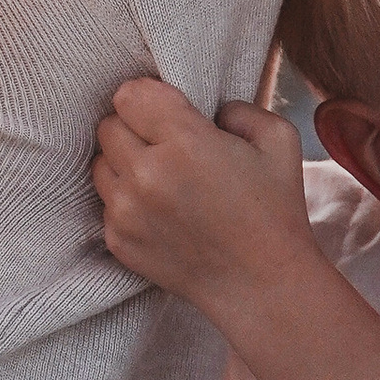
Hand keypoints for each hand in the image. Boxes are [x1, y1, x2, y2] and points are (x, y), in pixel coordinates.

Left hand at [95, 79, 314, 316]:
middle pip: (109, 126)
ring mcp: (126, 211)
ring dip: (124, 164)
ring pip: (101, 164)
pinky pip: (106, 202)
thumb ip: (238, 107)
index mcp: (183, 142)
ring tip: (161, 179)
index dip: (149, 98)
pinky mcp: (118, 241)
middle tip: (166, 146)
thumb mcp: (279, 139)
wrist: (262, 285)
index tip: (167, 112)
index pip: (129, 94)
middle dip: (134, 129)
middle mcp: (146, 175)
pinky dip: (126, 201)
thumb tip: (209, 109)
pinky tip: (160, 211)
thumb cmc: (275, 212)